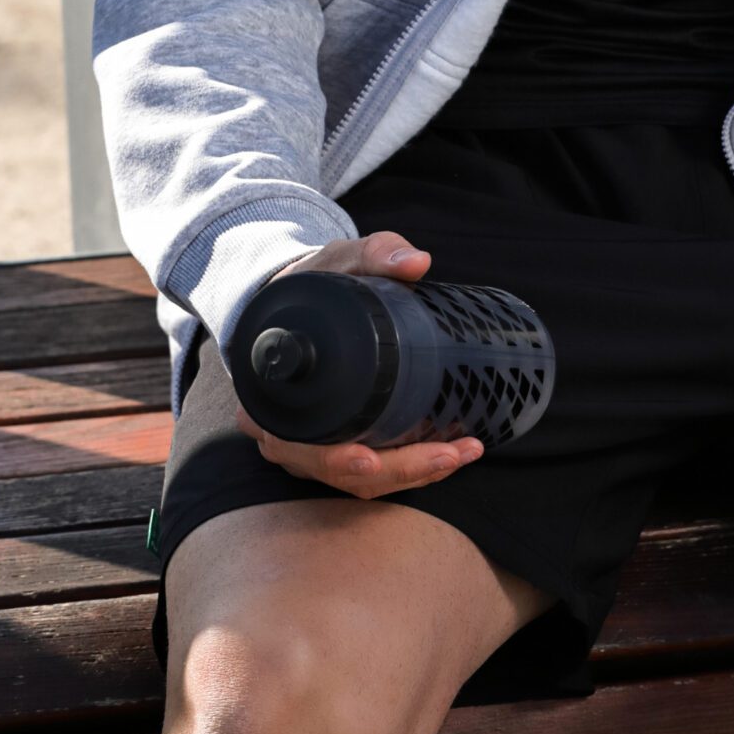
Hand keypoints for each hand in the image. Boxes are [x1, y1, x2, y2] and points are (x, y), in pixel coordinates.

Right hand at [232, 228, 485, 500]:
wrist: (303, 297)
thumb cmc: (314, 284)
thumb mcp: (337, 262)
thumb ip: (374, 253)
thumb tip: (416, 261)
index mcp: (271, 394)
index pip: (295, 443)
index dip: (332, 458)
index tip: (369, 459)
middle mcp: (286, 430)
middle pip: (338, 471)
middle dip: (398, 470)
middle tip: (449, 454)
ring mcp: (312, 443)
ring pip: (361, 480)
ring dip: (415, 474)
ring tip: (462, 453)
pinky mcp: (340, 443)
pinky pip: (374, 472)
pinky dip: (412, 469)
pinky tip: (451, 454)